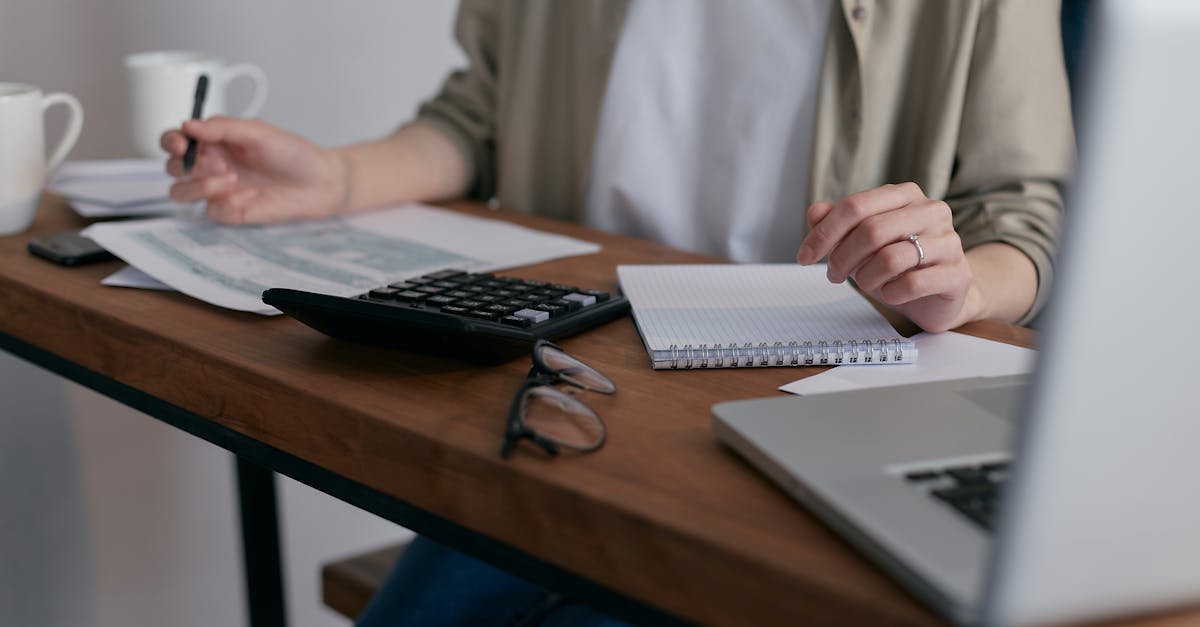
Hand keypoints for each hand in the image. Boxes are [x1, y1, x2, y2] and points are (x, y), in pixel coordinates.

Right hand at [162, 116, 346, 223]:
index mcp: (214, 141)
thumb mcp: (259, 132)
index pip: (175, 140)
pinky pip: (211, 211)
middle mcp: (211, 165)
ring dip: (199, 186)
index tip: (181, 143)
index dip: (171, 141)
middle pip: (172, 167)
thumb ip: (223, 127)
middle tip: (219, 163)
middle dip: (187, 165)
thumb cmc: (293, 154)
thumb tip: (188, 125)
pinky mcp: (230, 212)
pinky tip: (251, 196)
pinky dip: (227, 203)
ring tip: (231, 178)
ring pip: (180, 192)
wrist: (320, 183)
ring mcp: (218, 190)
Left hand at [796, 182, 977, 331]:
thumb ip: (838, 223)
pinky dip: (891, 293)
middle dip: (842, 258)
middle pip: (871, 231)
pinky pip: (913, 283)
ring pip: (890, 258)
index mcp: (905, 196)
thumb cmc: (897, 264)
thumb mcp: (862, 242)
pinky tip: (890, 293)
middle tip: (834, 275)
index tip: (804, 256)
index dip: (824, 233)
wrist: (939, 295)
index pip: (856, 206)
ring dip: (866, 278)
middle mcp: (931, 211)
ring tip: (866, 284)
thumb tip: (815, 212)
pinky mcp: (957, 273)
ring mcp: (948, 241)